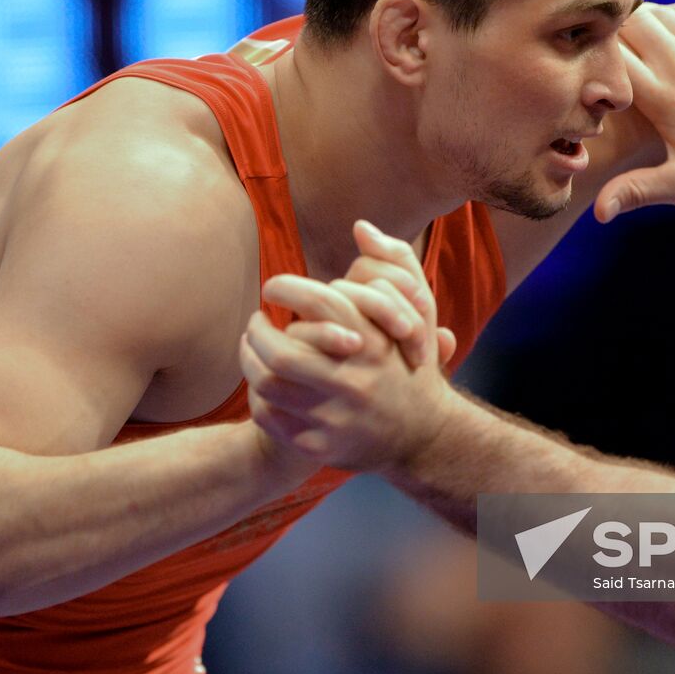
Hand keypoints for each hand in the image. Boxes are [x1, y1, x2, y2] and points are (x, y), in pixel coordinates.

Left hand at [239, 221, 457, 470]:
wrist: (425, 435)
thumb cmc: (410, 362)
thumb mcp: (417, 311)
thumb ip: (394, 262)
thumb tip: (360, 226)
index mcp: (374, 342)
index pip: (319, 302)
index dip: (286, 288)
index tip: (272, 286)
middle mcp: (355, 380)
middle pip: (282, 350)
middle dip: (257, 332)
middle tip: (254, 322)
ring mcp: (337, 417)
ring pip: (269, 385)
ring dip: (250, 362)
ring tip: (252, 349)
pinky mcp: (321, 447)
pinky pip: (271, 418)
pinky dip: (258, 399)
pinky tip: (262, 385)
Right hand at [595, 2, 674, 221]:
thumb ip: (637, 191)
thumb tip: (600, 212)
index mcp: (667, 96)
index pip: (612, 59)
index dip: (593, 65)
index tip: (588, 80)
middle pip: (629, 24)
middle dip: (612, 38)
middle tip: (607, 61)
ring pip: (658, 12)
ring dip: (640, 26)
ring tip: (632, 51)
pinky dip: (671, 19)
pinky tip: (668, 41)